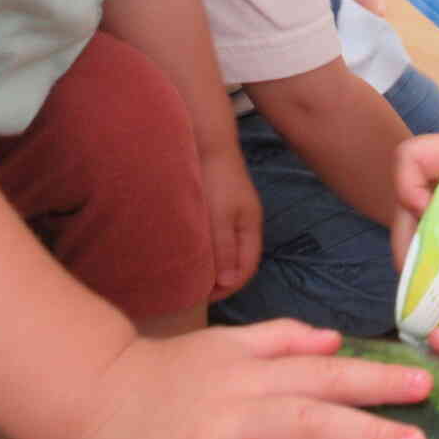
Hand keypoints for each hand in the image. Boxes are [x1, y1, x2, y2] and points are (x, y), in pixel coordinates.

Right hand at [64, 323, 430, 438]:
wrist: (88, 392)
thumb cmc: (168, 373)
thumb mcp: (227, 345)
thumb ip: (283, 339)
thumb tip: (338, 339)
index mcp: (253, 378)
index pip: (324, 376)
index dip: (375, 380)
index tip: (427, 387)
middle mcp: (232, 413)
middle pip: (305, 421)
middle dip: (362, 434)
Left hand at [199, 144, 263, 301]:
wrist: (206, 140)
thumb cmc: (214, 180)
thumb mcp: (220, 217)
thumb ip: (224, 248)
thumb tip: (227, 282)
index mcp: (250, 227)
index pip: (246, 269)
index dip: (228, 288)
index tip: (203, 297)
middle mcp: (244, 222)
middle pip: (237, 261)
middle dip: (219, 279)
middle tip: (194, 290)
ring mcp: (232, 213)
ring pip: (225, 248)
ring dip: (211, 263)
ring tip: (189, 273)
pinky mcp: (219, 205)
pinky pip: (215, 236)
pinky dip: (205, 248)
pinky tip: (188, 248)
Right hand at [394, 120, 438, 262]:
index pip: (408, 165)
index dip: (412, 193)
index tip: (437, 219)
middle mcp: (426, 174)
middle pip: (402, 211)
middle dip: (410, 251)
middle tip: (431, 287)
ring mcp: (428, 196)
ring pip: (412, 232)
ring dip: (423, 264)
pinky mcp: (438, 213)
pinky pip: (429, 240)